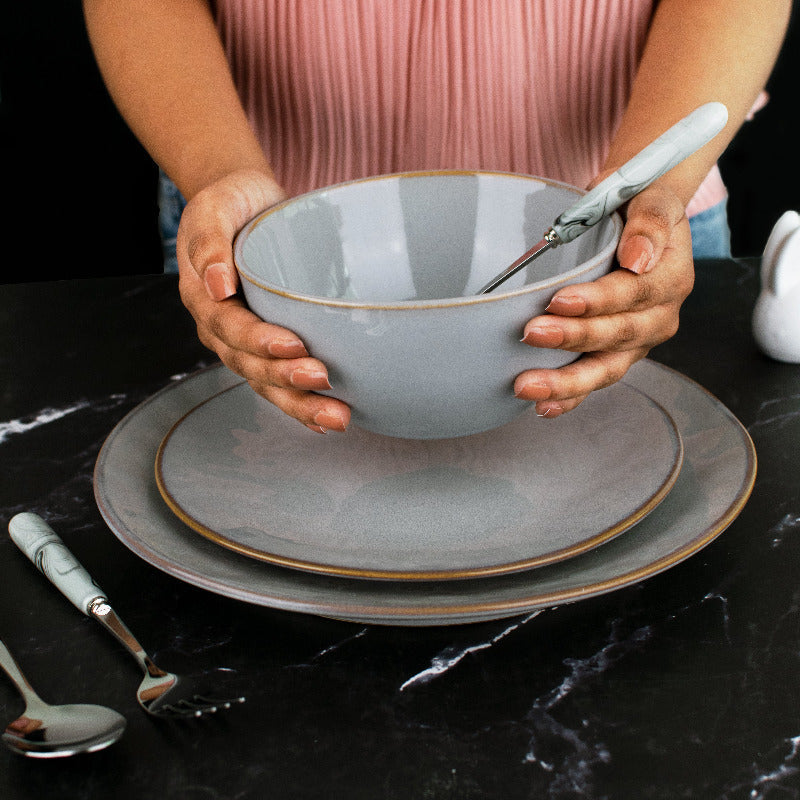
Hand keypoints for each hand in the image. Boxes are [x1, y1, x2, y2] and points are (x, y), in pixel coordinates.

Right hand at [177, 169, 350, 433]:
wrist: (244, 204)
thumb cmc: (229, 205)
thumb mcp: (213, 209)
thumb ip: (210, 244)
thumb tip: (217, 285)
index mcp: (204, 301)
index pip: (230, 329)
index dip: (260, 341)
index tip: (294, 344)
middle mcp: (222, 331)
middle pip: (251, 366)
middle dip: (287, 380)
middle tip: (323, 381)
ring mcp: (245, 343)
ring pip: (268, 383)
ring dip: (301, 404)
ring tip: (337, 418)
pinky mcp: (270, 345)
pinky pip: (281, 382)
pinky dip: (302, 404)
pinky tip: (327, 420)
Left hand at [513, 183, 694, 416]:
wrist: (636, 215)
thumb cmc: (638, 203)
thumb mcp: (651, 197)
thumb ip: (651, 221)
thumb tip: (639, 257)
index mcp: (671, 279)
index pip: (635, 294)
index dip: (598, 300)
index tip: (558, 299)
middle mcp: (658, 317)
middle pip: (618, 336)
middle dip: (573, 338)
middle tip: (531, 333)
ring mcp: (636, 341)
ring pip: (605, 368)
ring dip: (566, 381)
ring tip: (527, 386)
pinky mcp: (615, 355)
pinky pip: (594, 379)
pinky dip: (570, 397)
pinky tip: (543, 406)